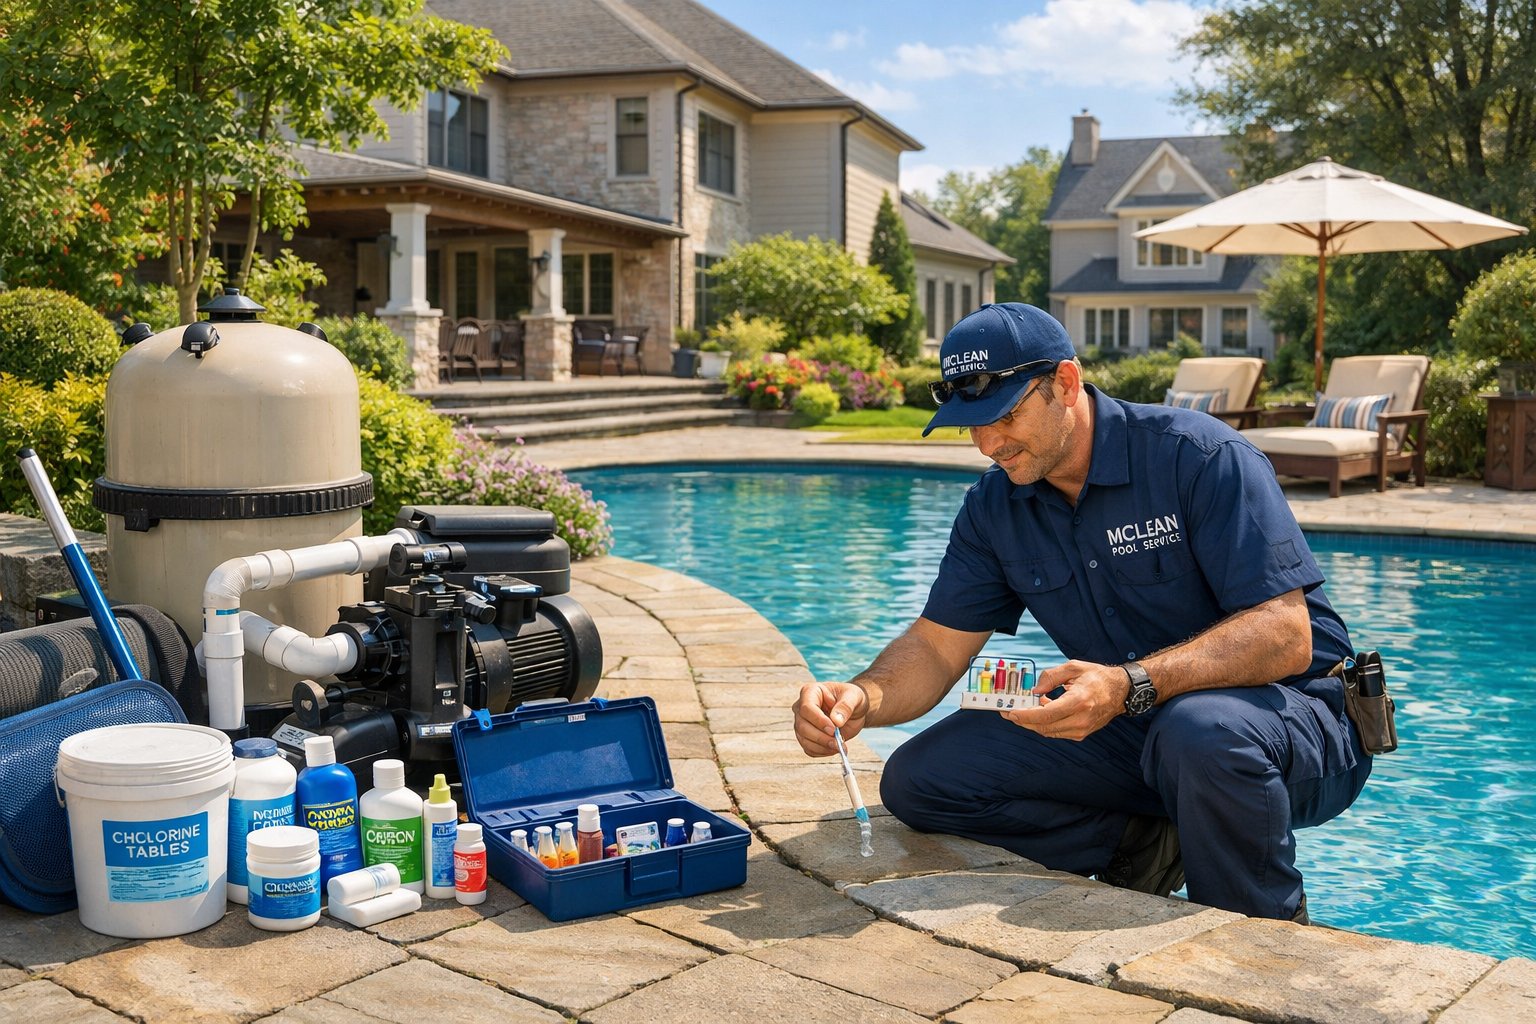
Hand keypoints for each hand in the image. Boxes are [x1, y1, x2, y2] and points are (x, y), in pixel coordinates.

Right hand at [793, 681, 868, 756]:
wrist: (854, 710)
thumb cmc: (851, 698)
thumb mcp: (854, 696)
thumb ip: (846, 706)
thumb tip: (836, 721)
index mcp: (810, 692)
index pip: (806, 708)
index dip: (819, 720)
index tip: (833, 729)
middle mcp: (802, 707)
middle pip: (802, 726)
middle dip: (821, 737)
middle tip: (837, 743)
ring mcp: (802, 723)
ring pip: (804, 739)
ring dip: (822, 747)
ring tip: (839, 746)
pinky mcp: (807, 737)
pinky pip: (809, 749)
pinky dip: (822, 752)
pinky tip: (834, 748)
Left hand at [1001, 660, 1130, 741]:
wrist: (1121, 691)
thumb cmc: (1097, 677)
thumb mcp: (1074, 667)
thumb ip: (1051, 676)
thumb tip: (1034, 690)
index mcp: (1079, 701)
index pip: (1046, 715)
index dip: (1025, 716)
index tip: (1010, 712)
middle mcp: (1081, 719)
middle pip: (1044, 726)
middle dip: (1023, 721)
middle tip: (1009, 712)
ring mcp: (1082, 729)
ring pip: (1049, 731)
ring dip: (1033, 722)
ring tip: (1023, 709)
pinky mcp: (1082, 734)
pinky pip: (1057, 732)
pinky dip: (1045, 724)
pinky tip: (1042, 710)